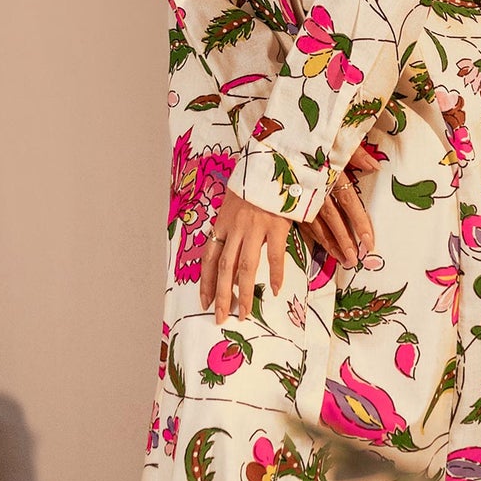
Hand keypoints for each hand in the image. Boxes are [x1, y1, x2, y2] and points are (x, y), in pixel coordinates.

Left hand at [200, 189, 290, 324]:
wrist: (274, 162)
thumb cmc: (254, 183)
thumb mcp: (235, 204)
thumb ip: (231, 228)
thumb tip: (232, 256)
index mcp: (222, 222)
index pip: (209, 258)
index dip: (205, 282)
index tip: (204, 302)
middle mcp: (235, 228)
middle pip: (224, 268)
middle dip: (221, 296)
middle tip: (220, 317)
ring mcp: (255, 227)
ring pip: (245, 267)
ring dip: (244, 293)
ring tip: (244, 313)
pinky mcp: (276, 225)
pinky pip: (274, 255)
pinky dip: (276, 274)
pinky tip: (276, 290)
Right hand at [300, 136, 382, 268]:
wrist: (275, 136)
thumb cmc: (310, 135)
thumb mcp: (335, 137)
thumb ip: (357, 152)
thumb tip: (375, 167)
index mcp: (330, 173)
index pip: (349, 202)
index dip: (360, 222)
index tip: (368, 241)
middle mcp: (316, 187)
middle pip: (333, 219)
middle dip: (344, 240)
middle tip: (353, 259)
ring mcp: (301, 195)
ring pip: (316, 224)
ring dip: (329, 243)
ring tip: (341, 259)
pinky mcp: (289, 200)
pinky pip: (302, 221)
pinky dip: (314, 236)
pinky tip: (323, 246)